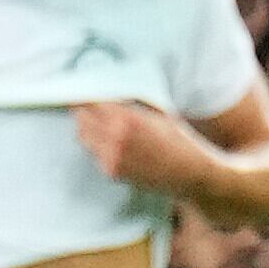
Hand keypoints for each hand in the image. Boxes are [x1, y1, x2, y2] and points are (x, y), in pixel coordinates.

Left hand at [72, 98, 205, 193]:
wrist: (189, 172)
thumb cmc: (178, 140)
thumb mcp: (157, 113)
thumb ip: (131, 105)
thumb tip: (109, 97)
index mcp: (128, 118)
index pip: (91, 104)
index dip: (83, 99)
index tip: (79, 95)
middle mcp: (116, 137)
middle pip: (82, 121)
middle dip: (83, 114)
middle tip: (87, 110)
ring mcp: (112, 157)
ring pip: (85, 139)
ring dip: (89, 131)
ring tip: (102, 127)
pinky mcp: (112, 172)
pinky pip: (95, 155)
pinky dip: (99, 148)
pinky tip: (114, 145)